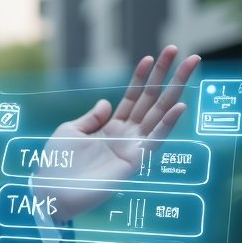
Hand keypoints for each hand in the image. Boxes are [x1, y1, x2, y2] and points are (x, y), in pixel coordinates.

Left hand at [34, 46, 200, 220]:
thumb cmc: (57, 164)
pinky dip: (169, 123)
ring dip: (176, 89)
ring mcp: (132, 146)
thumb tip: (106, 102)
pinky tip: (180, 106)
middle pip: (151, 99)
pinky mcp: (135, 161)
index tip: (149, 56)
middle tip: (180, 51)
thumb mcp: (69, 131)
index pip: (132, 97)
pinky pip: (156, 139)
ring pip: (159, 113)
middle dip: (166, 75)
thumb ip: (90, 118)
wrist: (52, 191)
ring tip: (190, 66)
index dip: (141, 77)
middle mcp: (125, 135)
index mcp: (110, 127)